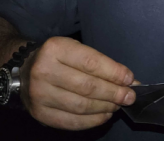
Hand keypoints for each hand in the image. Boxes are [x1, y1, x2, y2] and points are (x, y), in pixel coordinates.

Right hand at [19, 36, 136, 129]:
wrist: (25, 70)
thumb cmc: (60, 58)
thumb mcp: (78, 50)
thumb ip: (102, 64)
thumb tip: (129, 81)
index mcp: (56, 49)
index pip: (91, 63)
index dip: (114, 73)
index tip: (131, 80)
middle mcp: (43, 71)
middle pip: (87, 87)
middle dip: (114, 93)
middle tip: (129, 97)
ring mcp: (39, 94)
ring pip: (80, 106)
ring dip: (105, 107)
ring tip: (117, 105)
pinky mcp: (39, 113)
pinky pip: (70, 121)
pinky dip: (92, 121)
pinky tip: (104, 115)